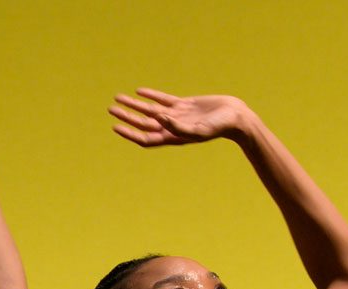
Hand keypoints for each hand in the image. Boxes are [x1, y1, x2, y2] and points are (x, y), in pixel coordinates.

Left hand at [109, 88, 249, 146]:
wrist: (236, 117)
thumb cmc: (219, 128)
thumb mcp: (198, 130)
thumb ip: (178, 126)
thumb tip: (158, 117)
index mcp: (173, 137)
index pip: (145, 138)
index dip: (129, 134)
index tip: (115, 127)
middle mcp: (172, 127)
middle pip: (143, 123)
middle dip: (126, 117)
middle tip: (111, 109)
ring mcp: (177, 115)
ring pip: (150, 110)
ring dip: (134, 105)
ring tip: (118, 98)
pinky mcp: (184, 104)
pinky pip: (163, 99)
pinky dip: (151, 95)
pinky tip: (140, 91)